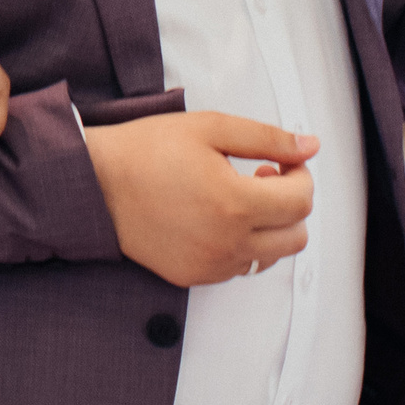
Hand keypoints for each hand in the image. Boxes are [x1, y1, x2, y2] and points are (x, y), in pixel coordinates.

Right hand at [81, 111, 317, 285]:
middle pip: (296, 236)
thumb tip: (309, 145)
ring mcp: (210, 265)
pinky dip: (239, 245)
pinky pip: (237, 267)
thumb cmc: (146, 150)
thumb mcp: (209, 127)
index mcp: (236, 203)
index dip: (301, 176)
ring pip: (270, 257)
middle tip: (262, 176)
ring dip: (267, 227)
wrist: (95, 182)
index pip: (301, 201)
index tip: (283, 162)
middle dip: (289, 204)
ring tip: (236, 198)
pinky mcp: (192, 276)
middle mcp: (228, 243)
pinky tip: (214, 217)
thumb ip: (266, 137)